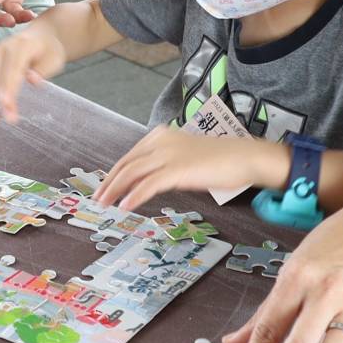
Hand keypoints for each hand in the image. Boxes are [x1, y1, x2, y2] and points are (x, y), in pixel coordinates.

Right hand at [0, 24, 65, 125]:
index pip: (14, 67)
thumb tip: (32, 80)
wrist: (38, 37)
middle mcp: (2, 48)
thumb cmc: (49, 51)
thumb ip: (43, 69)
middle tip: (10, 119)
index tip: (8, 104)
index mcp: (21, 44)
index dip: (10, 86)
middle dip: (1, 98)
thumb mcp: (54, 59)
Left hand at [94, 128, 265, 210]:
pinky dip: (133, 196)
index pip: (130, 156)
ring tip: (105, 204)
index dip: (114, 172)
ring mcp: (168, 155)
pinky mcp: (177, 170)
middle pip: (126, 163)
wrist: (244, 158)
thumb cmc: (220, 160)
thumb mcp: (184, 157)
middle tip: (98, 198)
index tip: (105, 186)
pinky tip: (125, 206)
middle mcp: (161, 142)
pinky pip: (148, 185)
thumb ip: (164, 165)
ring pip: (132, 173)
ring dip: (115, 190)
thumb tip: (146, 182)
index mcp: (161, 136)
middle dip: (109, 182)